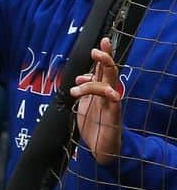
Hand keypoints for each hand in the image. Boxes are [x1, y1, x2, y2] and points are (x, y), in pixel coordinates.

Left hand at [72, 37, 122, 166]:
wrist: (100, 147)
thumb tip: (80, 75)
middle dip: (105, 59)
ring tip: (75, 90)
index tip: (101, 42)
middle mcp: (108, 93)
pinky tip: (111, 93)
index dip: (103, 55)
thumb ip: (84, 87)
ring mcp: (112, 103)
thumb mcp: (85, 102)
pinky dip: (110, 94)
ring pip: (110, 84)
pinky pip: (115, 101)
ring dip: (91, 84)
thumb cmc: (94, 123)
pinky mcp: (114, 114)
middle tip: (96, 51)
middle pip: (111, 71)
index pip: (103, 68)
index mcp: (100, 88)